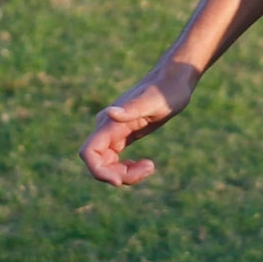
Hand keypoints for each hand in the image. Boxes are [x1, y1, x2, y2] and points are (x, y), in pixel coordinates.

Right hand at [79, 60, 200, 185]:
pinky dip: (127, 169)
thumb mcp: (154, 101)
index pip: (89, 152)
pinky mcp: (123, 136)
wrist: (173, 81)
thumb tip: (110, 112)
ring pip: (107, 164)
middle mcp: (107, 128)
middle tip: (149, 168)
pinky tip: (145, 164)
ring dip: (125, 174)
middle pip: (99, 163)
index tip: (119, 181)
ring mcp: (113, 133)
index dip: (98, 171)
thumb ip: (132, 108)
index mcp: (110, 123)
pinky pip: (115, 160)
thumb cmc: (167, 90)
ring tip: (150, 166)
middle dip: (118, 174)